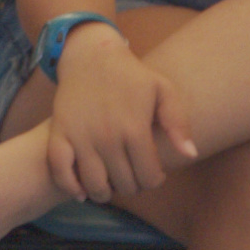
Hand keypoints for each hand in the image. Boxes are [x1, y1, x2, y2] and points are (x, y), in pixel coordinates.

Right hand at [41, 26, 194, 201]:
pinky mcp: (59, 133)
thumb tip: (189, 155)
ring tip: (112, 184)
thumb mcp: (163, 90)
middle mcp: (107, 137)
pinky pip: (60, 171)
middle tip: (134, 175)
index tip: (153, 173)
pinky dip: (70, 187)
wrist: (92, 56)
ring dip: (105, 193)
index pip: (148, 177)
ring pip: (94, 185)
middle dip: (133, 185)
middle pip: (124, 184)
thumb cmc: (132, 76)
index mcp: (135, 128)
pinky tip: (82, 192)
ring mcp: (81, 136)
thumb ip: (178, 123)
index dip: (154, 180)